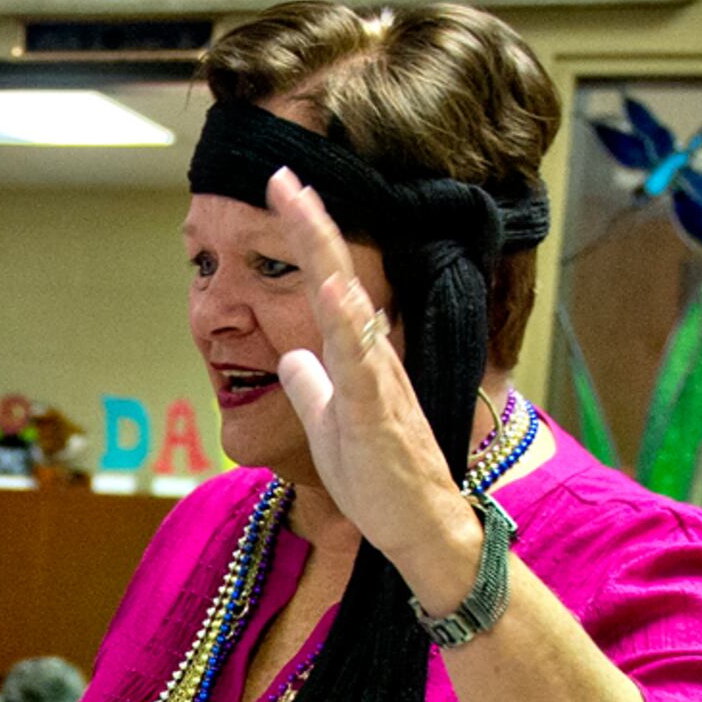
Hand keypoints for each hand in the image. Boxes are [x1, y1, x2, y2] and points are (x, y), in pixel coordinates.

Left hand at [261, 167, 489, 609]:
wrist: (419, 527)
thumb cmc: (380, 480)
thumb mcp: (329, 426)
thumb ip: (312, 388)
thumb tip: (291, 357)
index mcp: (354, 359)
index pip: (325, 287)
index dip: (305, 240)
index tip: (282, 190)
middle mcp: (370, 358)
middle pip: (337, 279)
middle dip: (311, 225)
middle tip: (284, 173)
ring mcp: (378, 383)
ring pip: (351, 310)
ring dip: (328, 259)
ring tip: (306, 208)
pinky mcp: (379, 415)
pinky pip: (363, 365)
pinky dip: (348, 327)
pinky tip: (335, 294)